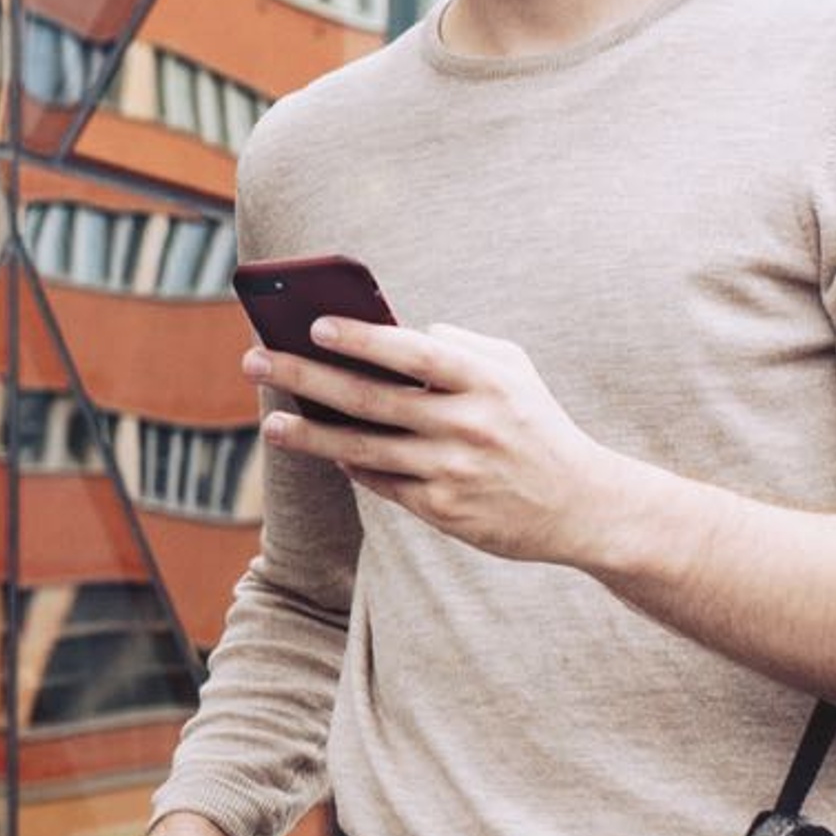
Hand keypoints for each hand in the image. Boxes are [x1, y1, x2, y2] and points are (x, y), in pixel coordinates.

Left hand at [247, 316, 638, 569]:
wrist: (580, 504)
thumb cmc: (537, 424)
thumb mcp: (515, 370)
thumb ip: (462, 345)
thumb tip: (400, 331)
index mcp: (485, 382)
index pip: (414, 353)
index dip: (363, 339)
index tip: (314, 325)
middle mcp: (465, 425)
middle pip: (370, 399)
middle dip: (305, 377)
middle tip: (255, 361)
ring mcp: (451, 470)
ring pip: (362, 448)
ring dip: (309, 434)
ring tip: (270, 422)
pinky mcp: (443, 509)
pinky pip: (382, 483)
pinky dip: (350, 466)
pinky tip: (323, 450)